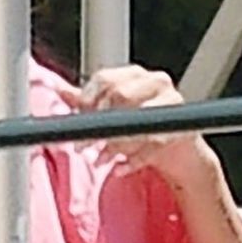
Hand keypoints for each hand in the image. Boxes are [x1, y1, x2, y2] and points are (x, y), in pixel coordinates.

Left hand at [52, 64, 216, 190]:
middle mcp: (155, 81)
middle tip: (83, 145)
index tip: (76, 123)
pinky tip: (120, 169)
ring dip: (115, 144)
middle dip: (98, 124)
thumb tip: (58, 91)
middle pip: (121, 95)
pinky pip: (153, 143)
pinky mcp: (182, 125)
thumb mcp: (112, 111)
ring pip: (138, 119)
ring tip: (100, 159)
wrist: (177, 149)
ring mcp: (172, 101)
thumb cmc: (142, 125)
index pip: (105, 79)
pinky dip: (134, 160)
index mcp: (134, 74)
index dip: (87, 102)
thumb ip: (87, 101)